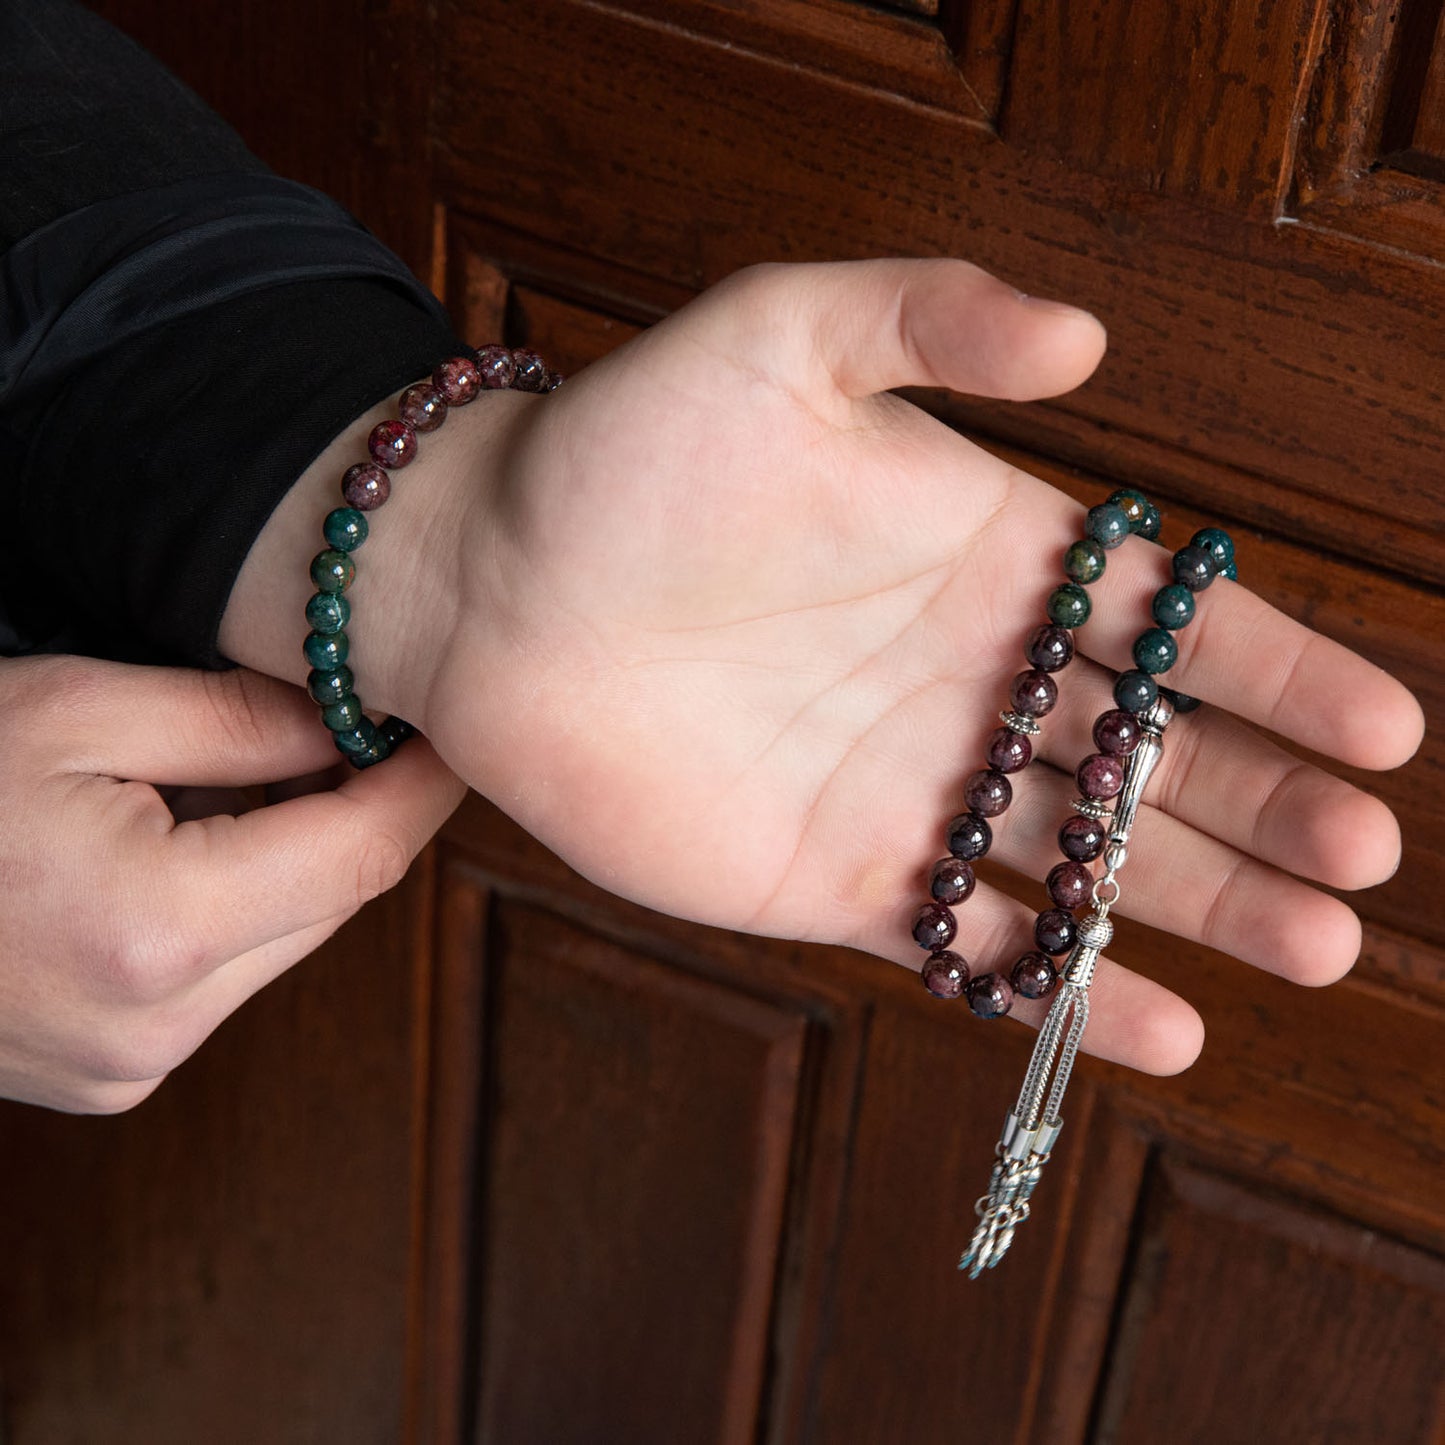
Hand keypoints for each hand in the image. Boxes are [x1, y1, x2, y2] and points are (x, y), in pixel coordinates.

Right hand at [0, 657, 463, 1111]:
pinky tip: (185, 849)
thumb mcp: (75, 714)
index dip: (421, 787)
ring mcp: (130, 1068)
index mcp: (157, 931)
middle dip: (355, 814)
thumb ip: (236, 720)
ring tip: (238, 778)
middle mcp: (157, 1027)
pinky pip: (222, 981)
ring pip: (283, 943)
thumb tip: (353, 718)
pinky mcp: (108, 1080)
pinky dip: (234, 912)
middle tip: (353, 727)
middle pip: (331, 903)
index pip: (361, 854)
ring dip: (292, 863)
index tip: (454, 733)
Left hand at [223, 259, 1422, 1076]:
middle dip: (1262, 803)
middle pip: (1150, 750)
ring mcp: (909, 785)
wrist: (484, 585)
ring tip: (1310, 945)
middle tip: (1358, 859)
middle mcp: (968, 676)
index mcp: (986, 553)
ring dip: (1196, 902)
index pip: (1165, 617)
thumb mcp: (780, 335)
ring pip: (1082, 856)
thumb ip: (929, 320)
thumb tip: (1088, 339)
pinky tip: (1154, 1024)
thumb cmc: (623, 452)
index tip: (1378, 727)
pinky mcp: (835, 875)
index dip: (1277, 669)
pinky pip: (966, 942)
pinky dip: (1053, 986)